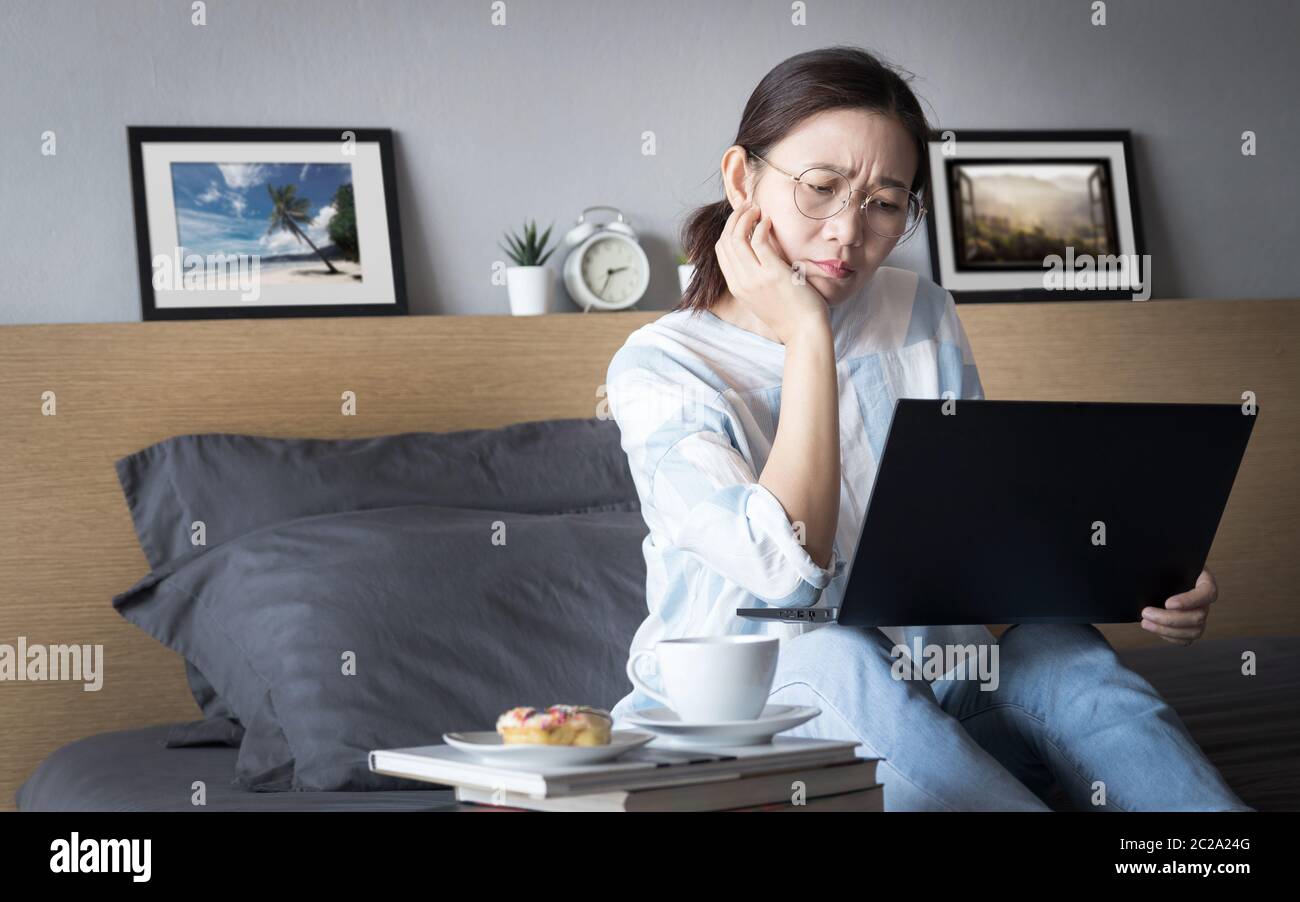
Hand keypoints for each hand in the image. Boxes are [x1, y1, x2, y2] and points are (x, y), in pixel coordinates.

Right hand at [714, 198, 829, 344]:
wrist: (804, 332)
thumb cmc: (790, 314)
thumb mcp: (763, 297)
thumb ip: (755, 277)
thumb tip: (758, 252)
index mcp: (736, 287)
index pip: (721, 251)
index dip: (728, 229)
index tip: (742, 219)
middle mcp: (741, 282)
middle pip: (725, 241)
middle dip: (734, 219)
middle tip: (748, 207)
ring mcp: (754, 278)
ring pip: (736, 237)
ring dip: (745, 217)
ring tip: (757, 209)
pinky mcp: (772, 273)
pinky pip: (758, 240)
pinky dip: (761, 226)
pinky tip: (769, 221)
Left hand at [1140, 567, 1216, 644]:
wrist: (1161, 574)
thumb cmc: (1165, 564)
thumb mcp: (1167, 558)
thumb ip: (1165, 561)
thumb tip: (1147, 566)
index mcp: (1204, 581)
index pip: (1207, 593)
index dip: (1189, 601)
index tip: (1167, 603)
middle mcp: (1205, 601)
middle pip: (1198, 617)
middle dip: (1169, 619)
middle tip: (1145, 612)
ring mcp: (1199, 615)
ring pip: (1194, 631)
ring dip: (1167, 630)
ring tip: (1145, 622)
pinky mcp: (1190, 627)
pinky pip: (1186, 639)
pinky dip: (1170, 637)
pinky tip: (1154, 628)